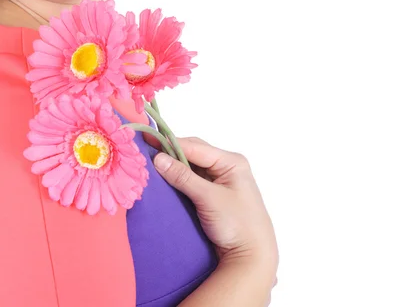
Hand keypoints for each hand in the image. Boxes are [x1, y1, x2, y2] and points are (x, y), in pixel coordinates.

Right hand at [150, 136, 278, 276]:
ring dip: (174, 167)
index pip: (195, 146)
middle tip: (146, 150)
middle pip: (193, 154)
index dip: (170, 143)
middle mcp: (227, 167)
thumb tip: (158, 159)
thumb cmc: (238, 225)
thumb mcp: (209, 198)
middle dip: (171, 153)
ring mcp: (221, 181)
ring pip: (191, 167)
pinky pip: (193, 180)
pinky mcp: (214, 195)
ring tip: (151, 163)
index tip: (148, 139)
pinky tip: (165, 179)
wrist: (252, 258)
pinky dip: (179, 179)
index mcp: (232, 162)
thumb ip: (183, 177)